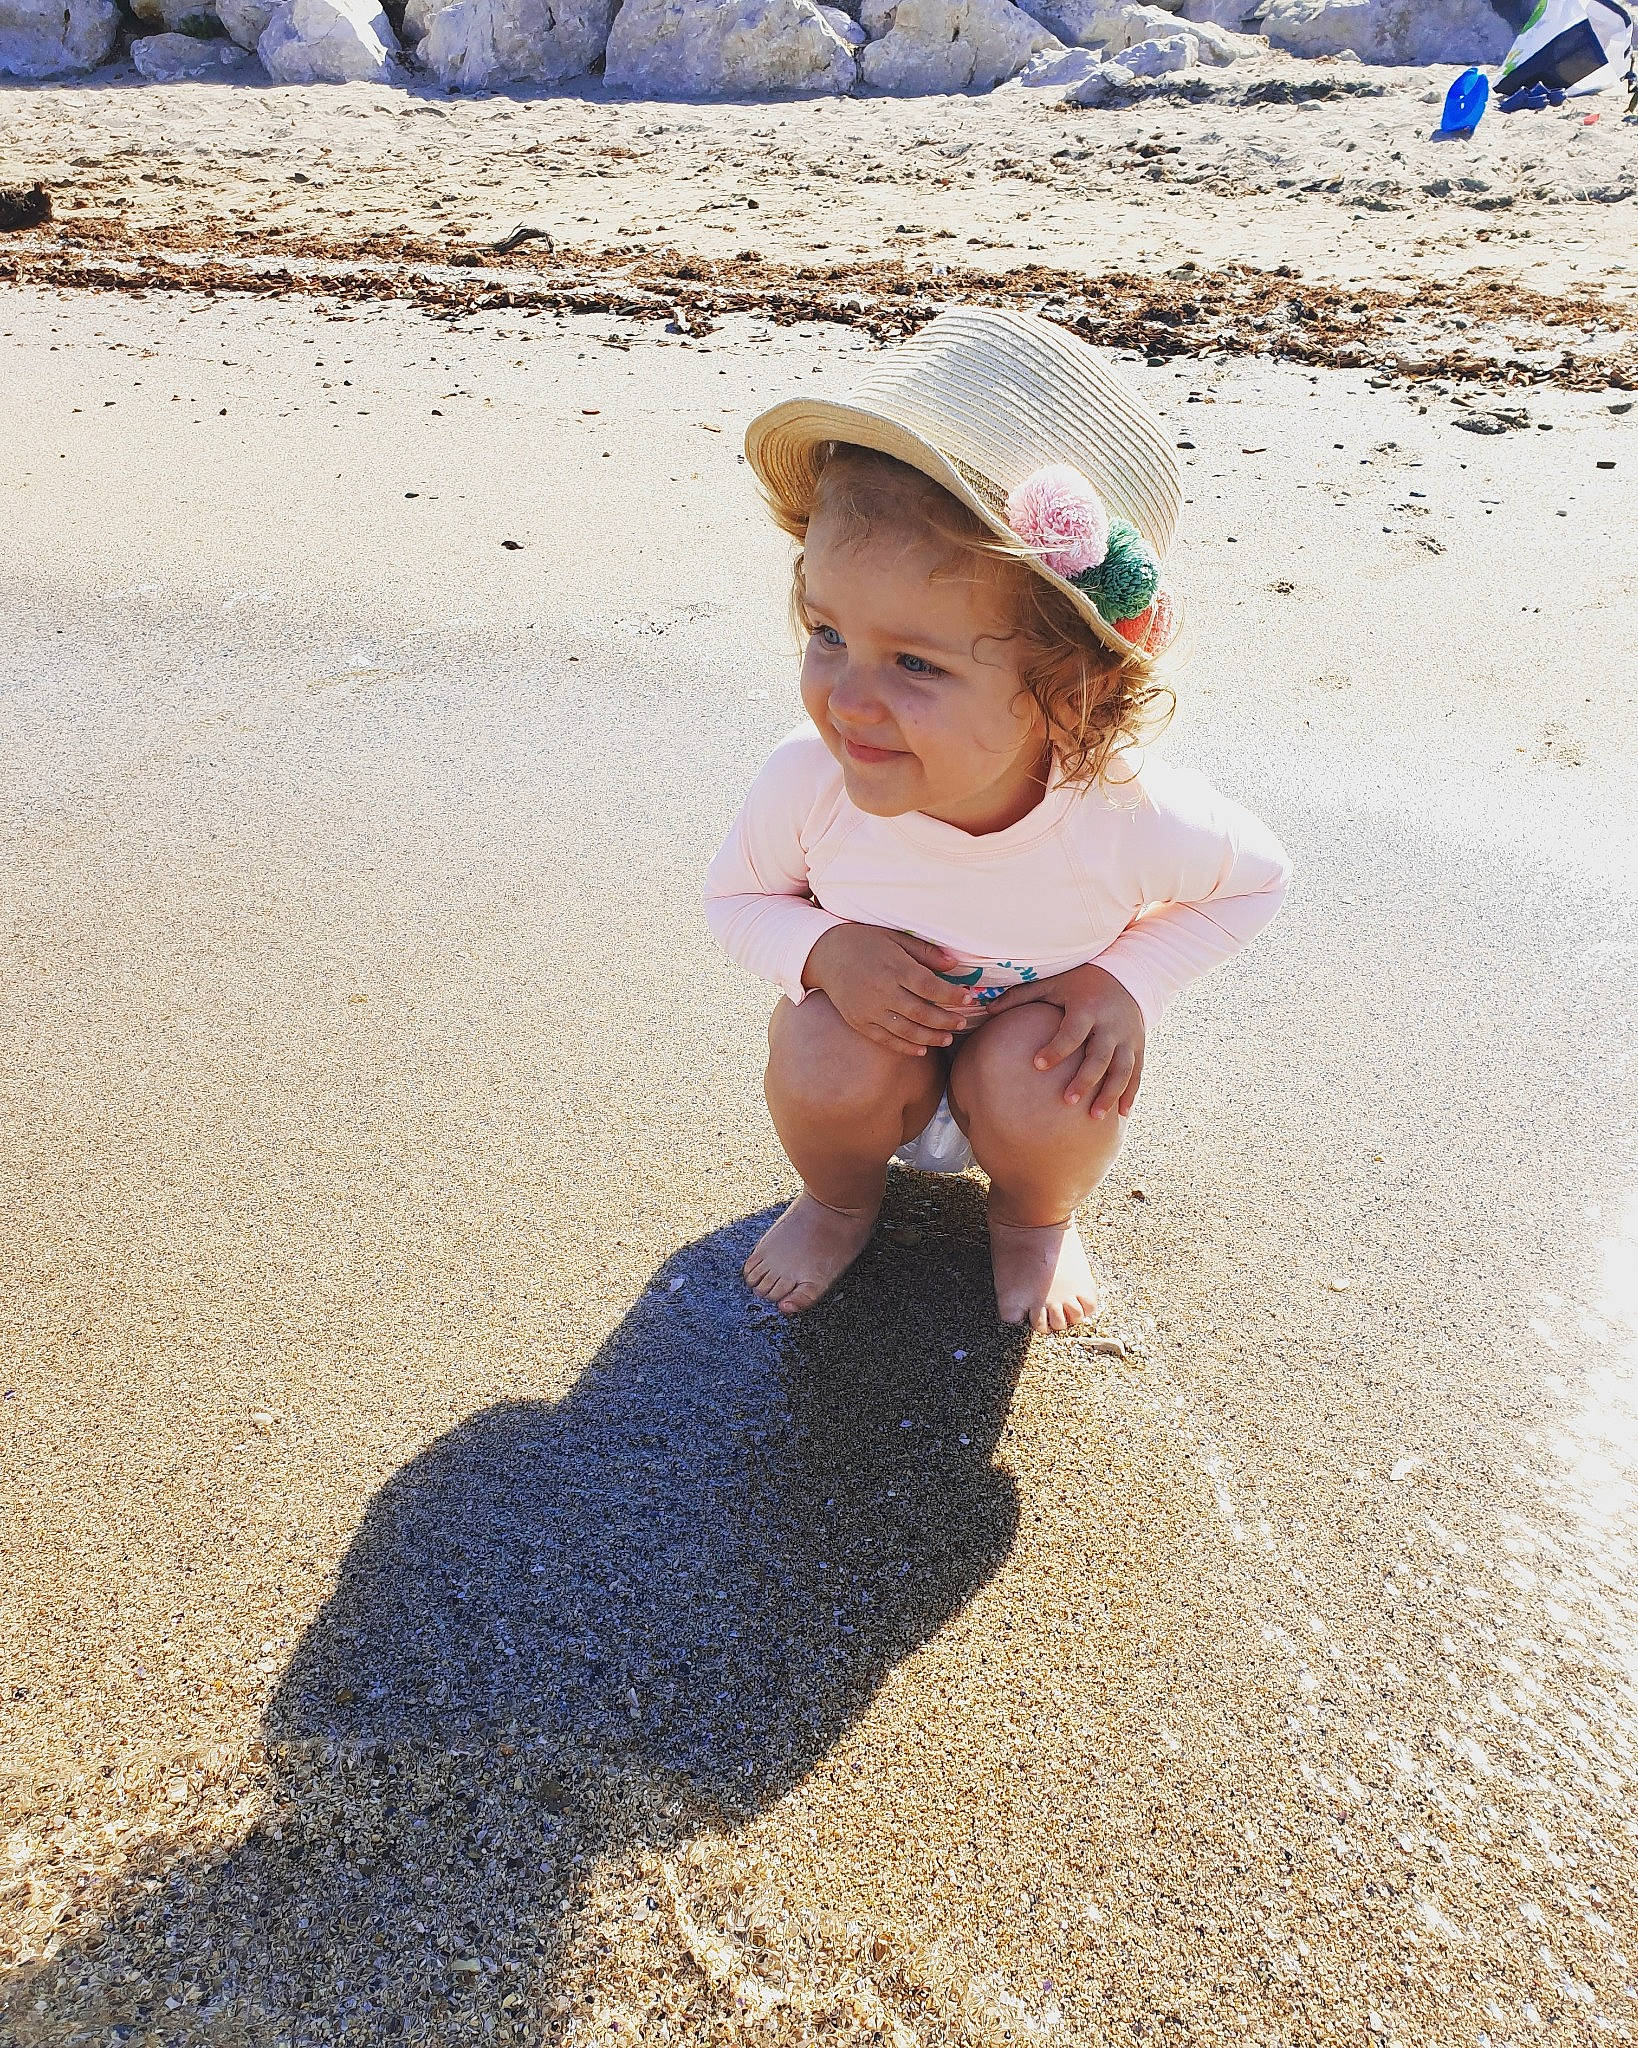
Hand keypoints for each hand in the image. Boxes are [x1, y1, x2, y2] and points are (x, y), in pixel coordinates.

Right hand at [801, 923, 980, 1057]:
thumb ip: (925, 952)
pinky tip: (922, 1049)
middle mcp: (883, 991)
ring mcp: (870, 1009)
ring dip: (930, 1037)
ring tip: (947, 1039)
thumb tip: (954, 964)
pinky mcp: (859, 1022)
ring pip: (906, 1031)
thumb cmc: (864, 942)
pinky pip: (886, 1040)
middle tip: (962, 1022)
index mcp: (895, 968)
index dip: (952, 996)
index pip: (931, 987)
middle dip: (946, 1020)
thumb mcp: (895, 938)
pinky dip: (906, 1047)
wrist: (824, 954)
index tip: (969, 999)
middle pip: (922, 1013)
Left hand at [984, 963, 1144, 1116]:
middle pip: (1100, 1056)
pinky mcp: (1138, 1046)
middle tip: (1066, 1101)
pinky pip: (1136, 1072)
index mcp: (1087, 1007)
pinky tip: (1121, 1114)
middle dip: (1084, 1079)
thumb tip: (987, 1008)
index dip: (1056, 1049)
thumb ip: (1021, 996)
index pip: (1071, 1032)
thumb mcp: (1052, 984)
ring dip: (1110, 1093)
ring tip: (1094, 1116)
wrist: (1126, 975)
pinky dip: (1130, 1093)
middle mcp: (1110, 1024)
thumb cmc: (1080, 982)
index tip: (1037, 1065)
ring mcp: (1128, 1037)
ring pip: (1122, 1069)